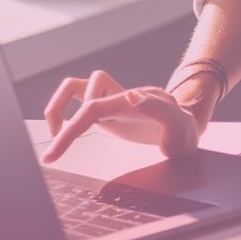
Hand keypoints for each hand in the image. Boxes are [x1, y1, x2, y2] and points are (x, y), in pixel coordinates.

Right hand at [40, 68, 200, 162]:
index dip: (71, 128)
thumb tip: (130, 95)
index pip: (93, 107)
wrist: (188, 131)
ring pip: (76, 86)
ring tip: (57, 134)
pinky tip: (69, 133)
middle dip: (58, 114)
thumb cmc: (185, 131)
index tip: (53, 152)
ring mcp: (113, 101)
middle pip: (78, 89)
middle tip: (52, 153)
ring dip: (59, 104)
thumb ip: (160, 109)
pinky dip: (67, 110)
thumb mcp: (180, 124)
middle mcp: (120, 96)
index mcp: (133, 100)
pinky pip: (81, 100)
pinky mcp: (109, 110)